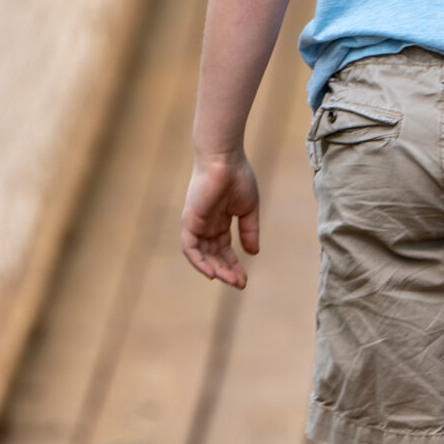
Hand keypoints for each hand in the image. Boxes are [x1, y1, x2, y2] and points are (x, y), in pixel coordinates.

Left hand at [181, 152, 259, 286]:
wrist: (225, 159)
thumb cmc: (238, 177)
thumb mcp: (248, 209)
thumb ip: (249, 231)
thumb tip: (253, 253)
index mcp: (219, 221)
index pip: (224, 250)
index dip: (234, 265)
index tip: (244, 280)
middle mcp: (205, 225)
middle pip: (213, 256)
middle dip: (226, 271)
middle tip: (240, 284)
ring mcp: (196, 224)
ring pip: (202, 255)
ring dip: (216, 270)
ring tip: (231, 281)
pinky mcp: (189, 221)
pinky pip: (190, 248)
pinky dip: (199, 262)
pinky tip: (213, 273)